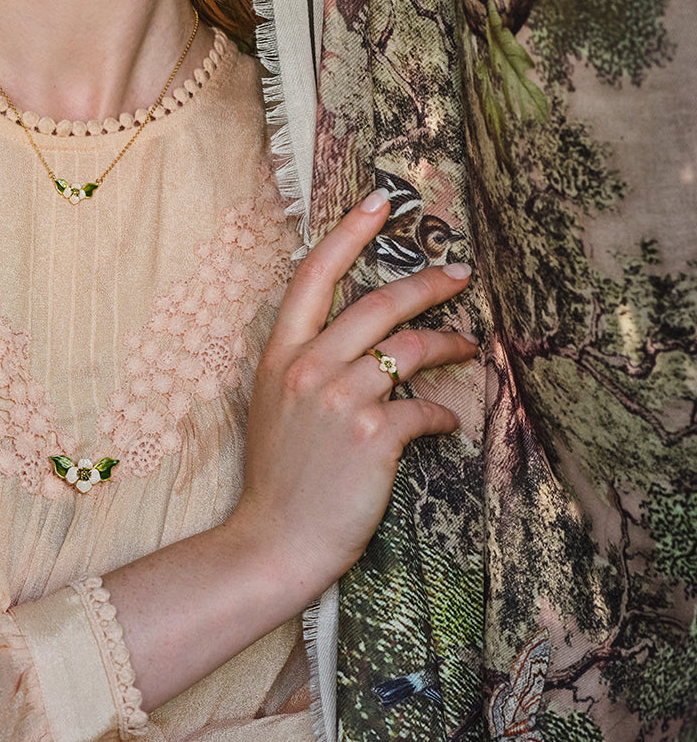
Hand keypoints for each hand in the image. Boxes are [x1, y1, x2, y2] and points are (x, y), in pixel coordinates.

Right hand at [224, 188, 475, 602]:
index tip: (380, 202)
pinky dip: (444, 416)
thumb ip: (308, 367)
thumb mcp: (275, 407)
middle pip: (378, 304)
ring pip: (410, 349)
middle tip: (459, 275)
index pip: (314, 274)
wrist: (274, 540)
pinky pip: (425, 410)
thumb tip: (361, 345)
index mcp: (280, 354)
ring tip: (468, 349)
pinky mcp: (372, 435)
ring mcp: (339, 398)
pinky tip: (448, 424)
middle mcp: (308, 367)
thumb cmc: (279, 478)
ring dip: (449, 346)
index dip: (349, 232)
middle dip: (428, 283)